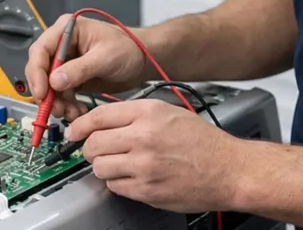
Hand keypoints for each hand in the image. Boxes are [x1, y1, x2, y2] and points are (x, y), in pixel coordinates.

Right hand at [25, 14, 147, 120]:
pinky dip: (66, 105)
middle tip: (54, 108)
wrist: (142, 61)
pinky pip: (61, 94)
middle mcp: (62, 45)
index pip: (40, 50)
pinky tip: (77, 112)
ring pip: (49, 86)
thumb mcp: (105, 57)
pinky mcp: (72, 78)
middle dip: (46, 92)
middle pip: (41, 69)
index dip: (37, 72)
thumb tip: (55, 81)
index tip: (42, 92)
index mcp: (67, 30)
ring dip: (57, 102)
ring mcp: (66, 62)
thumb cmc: (129, 48)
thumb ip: (79, 69)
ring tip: (71, 113)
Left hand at [67, 99, 240, 212]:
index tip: (74, 131)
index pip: (98, 116)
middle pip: (93, 143)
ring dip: (104, 166)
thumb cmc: (203, 142)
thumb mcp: (170, 113)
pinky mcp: (146, 189)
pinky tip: (133, 176)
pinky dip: (119, 183)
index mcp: (149, 113)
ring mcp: (144, 165)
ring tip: (119, 164)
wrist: (228, 169)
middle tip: (96, 150)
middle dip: (89, 148)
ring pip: (99, 167)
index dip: (80, 125)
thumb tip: (104, 120)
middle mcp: (144, 137)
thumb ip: (136, 114)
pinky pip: (115, 186)